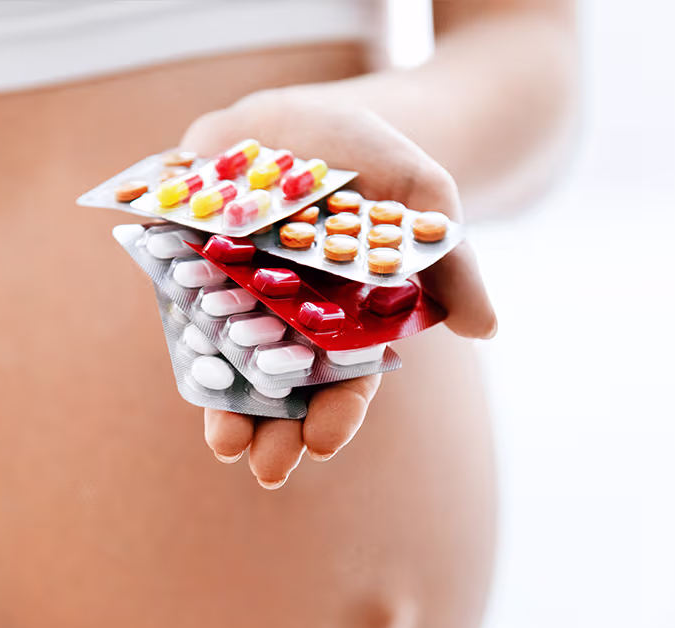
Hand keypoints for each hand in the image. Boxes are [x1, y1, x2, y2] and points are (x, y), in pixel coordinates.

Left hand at [180, 91, 497, 486]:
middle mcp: (289, 319)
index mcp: (346, 316)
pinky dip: (190, 348)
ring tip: (226, 445)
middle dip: (277, 431)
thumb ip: (449, 259)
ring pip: (235, 368)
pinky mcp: (192, 276)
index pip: (347, 378)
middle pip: (285, 388)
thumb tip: (487, 328)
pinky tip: (193, 379)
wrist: (294, 112)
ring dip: (229, 410)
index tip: (325, 442)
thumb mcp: (420, 193)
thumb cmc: (369, 153)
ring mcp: (237, 300)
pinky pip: (188, 318)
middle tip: (268, 470)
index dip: (338, 413)